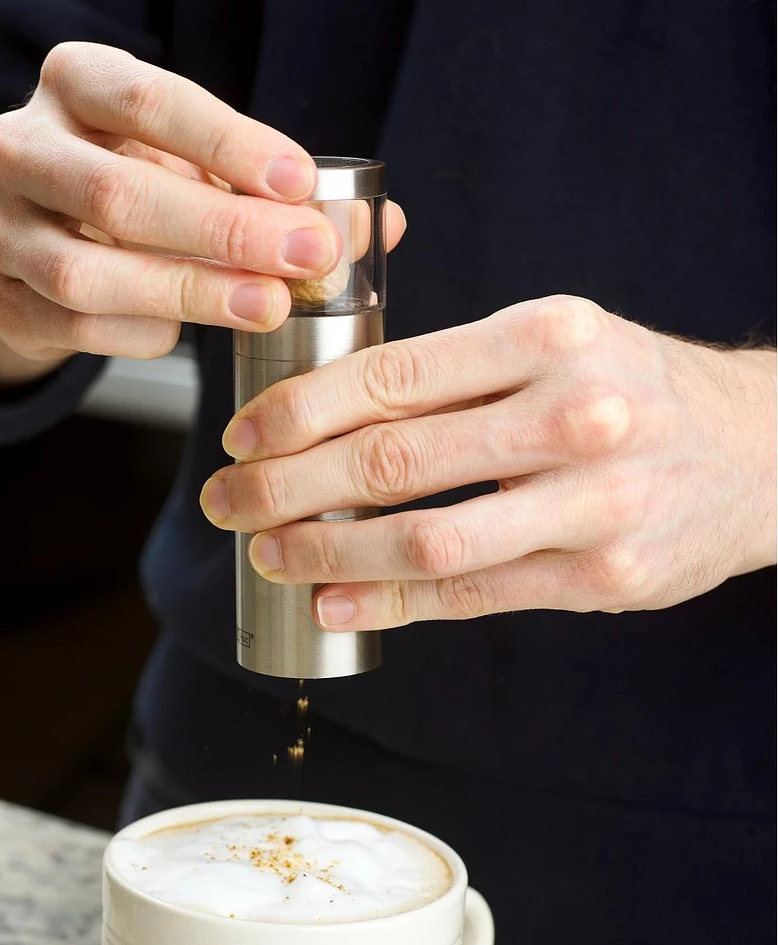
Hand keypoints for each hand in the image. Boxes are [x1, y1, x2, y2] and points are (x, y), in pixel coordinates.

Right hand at [0, 42, 405, 383]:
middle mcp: (22, 147)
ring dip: (190, 293)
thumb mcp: (201, 168)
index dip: (230, 144)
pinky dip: (145, 331)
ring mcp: (2, 228)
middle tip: (306, 256)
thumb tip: (377, 226)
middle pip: (117, 193)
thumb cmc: (140, 185)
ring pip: (87, 273)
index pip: (150, 101)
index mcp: (77, 85)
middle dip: (224, 231)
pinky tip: (184, 330)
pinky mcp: (4, 298)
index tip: (304, 182)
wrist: (46, 235)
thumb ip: (278, 191)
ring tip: (268, 306)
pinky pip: (80, 327)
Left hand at [200, 295, 776, 629]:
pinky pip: (472, 594)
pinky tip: (335, 601)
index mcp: (546, 335)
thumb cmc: (631, 388)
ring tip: (268, 554)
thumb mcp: (554, 341)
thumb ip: (452, 368)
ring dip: (326, 551)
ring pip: (425, 537)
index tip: (241, 436)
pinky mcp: (605, 575)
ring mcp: (594, 502)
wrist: (758, 449)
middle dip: (286, 486)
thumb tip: (325, 406)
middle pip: (392, 457)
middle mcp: (573, 413)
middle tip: (227, 501)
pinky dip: (390, 603)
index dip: (297, 411)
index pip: (389, 374)